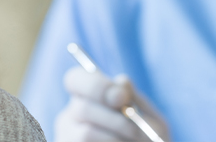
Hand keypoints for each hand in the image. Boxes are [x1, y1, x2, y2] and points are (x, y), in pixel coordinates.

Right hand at [55, 67, 169, 141]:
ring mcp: (67, 135)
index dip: (96, 85)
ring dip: (116, 138)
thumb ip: (134, 98)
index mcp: (87, 96)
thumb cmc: (148, 139)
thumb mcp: (148, 117)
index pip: (75, 79)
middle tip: (135, 130)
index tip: (121, 98)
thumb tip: (120, 82)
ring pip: (86, 133)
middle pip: (82, 107)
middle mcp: (71, 114)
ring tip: (133, 141)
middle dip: (115, 120)